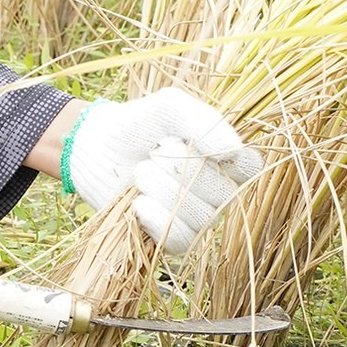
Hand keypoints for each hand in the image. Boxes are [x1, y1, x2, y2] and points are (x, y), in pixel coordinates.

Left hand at [63, 89, 263, 255]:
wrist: (96, 149)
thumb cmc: (140, 124)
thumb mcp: (170, 107)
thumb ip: (203, 121)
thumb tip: (231, 152)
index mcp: (227, 160)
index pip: (250, 167)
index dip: (223, 155)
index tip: (189, 139)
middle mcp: (219, 192)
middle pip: (222, 192)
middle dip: (178, 167)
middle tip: (154, 151)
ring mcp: (198, 218)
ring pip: (200, 217)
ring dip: (161, 188)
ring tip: (140, 172)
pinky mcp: (172, 238)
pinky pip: (180, 238)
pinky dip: (154, 217)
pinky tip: (136, 201)